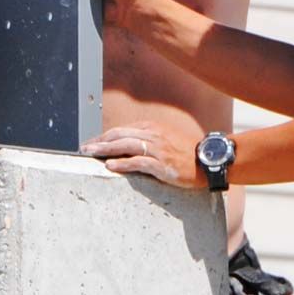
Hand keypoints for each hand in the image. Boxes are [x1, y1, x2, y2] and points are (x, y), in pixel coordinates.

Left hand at [81, 123, 203, 189]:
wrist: (209, 159)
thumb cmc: (188, 152)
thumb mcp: (166, 138)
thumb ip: (149, 139)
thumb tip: (128, 145)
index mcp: (152, 128)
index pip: (122, 130)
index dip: (105, 136)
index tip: (92, 142)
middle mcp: (153, 135)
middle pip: (119, 135)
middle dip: (99, 141)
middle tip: (84, 148)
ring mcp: (157, 149)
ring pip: (125, 145)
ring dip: (105, 150)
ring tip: (90, 154)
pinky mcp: (161, 164)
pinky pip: (137, 162)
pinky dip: (122, 164)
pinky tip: (110, 166)